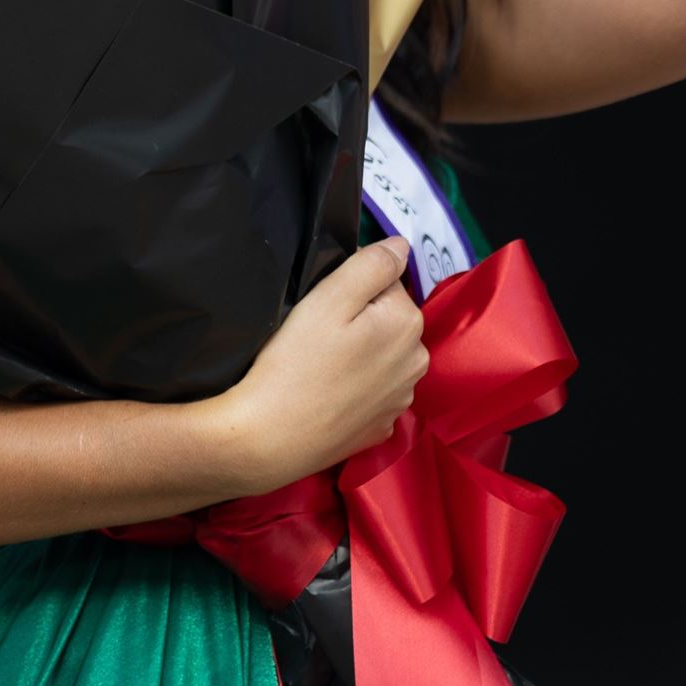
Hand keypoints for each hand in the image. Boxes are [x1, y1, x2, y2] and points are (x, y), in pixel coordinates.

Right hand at [214, 237, 427, 493]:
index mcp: (407, 323)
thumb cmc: (294, 362)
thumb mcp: (328, 298)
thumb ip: (371, 265)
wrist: (269, 439)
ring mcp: (400, 400)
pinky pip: (373, 392)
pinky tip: (327, 393)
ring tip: (320, 365)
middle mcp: (416, 361)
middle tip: (316, 335)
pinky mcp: (382, 428)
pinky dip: (356, 388)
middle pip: (388, 321)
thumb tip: (402, 246)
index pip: (385, 283)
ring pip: (382, 356)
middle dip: (361, 320)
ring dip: (361, 354)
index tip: (320, 306)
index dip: (350, 288)